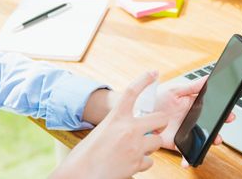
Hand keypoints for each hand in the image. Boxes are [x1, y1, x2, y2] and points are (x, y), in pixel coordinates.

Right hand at [51, 72, 168, 178]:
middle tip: (155, 128)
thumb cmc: (85, 154)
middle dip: (160, 123)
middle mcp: (128, 129)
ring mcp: (136, 147)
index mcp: (116, 117)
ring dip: (150, 145)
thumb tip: (134, 129)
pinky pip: (150, 161)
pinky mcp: (138, 163)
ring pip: (158, 142)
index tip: (153, 73)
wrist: (81, 174)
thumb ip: (119, 127)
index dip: (144, 80)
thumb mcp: (101, 131)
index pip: (132, 92)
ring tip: (135, 149)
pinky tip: (130, 163)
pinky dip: (142, 163)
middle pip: (160, 118)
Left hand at [154, 76, 234, 166]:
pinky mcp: (177, 143)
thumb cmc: (158, 99)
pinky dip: (188, 159)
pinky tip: (188, 161)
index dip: (223, 113)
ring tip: (213, 141)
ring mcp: (186, 132)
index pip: (212, 110)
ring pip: (202, 140)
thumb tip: (207, 78)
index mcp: (194, 106)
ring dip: (209, 143)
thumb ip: (192, 87)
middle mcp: (193, 120)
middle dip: (219, 128)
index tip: (230, 114)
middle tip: (223, 128)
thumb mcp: (175, 90)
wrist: (142, 112)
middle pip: (210, 126)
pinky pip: (186, 153)